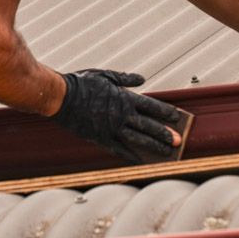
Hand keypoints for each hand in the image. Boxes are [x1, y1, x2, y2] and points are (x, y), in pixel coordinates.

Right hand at [56, 69, 191, 161]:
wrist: (60, 97)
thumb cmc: (81, 83)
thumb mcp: (105, 76)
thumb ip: (124, 79)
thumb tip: (141, 79)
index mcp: (123, 98)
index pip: (150, 106)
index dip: (165, 112)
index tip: (177, 117)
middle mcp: (120, 115)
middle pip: (147, 126)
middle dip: (164, 133)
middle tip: (178, 140)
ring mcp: (111, 128)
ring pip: (137, 139)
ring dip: (153, 146)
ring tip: (166, 152)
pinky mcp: (100, 138)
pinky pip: (118, 149)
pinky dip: (130, 156)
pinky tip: (141, 161)